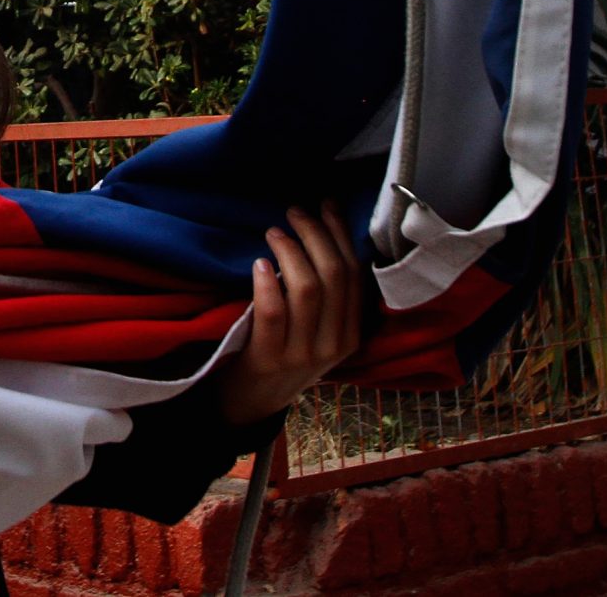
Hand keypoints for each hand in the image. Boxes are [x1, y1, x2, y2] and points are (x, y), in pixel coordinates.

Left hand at [217, 201, 362, 424]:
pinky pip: (274, 314)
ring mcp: (303, 353)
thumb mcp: (316, 330)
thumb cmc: (282, 352)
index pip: (355, 274)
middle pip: (335, 276)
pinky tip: (259, 264)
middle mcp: (335, 343)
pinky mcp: (271, 358)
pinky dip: (267, 284)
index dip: (341, 235)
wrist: (251, 402)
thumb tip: (323, 232)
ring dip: (291, 252)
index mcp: (351, 333)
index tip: (326, 205)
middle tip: (295, 212)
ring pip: (308, 290)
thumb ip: (326, 295)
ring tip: (274, 232)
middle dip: (316, 235)